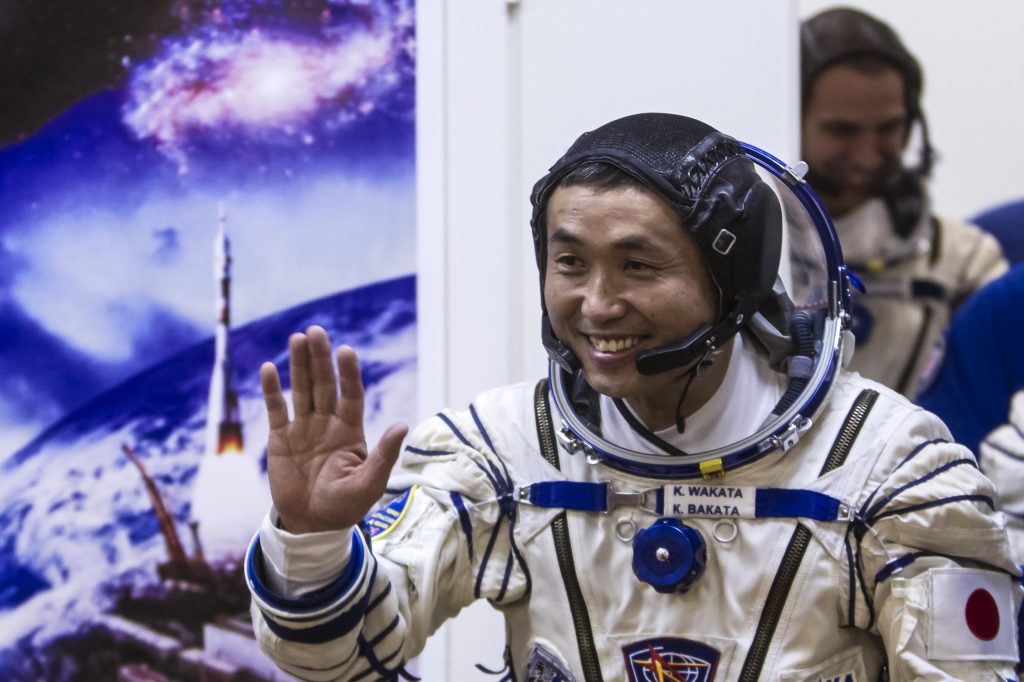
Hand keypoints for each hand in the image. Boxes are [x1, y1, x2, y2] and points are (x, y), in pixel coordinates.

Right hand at [260, 325, 407, 533]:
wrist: (311, 524)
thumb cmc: (345, 506)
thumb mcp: (369, 483)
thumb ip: (383, 454)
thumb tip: (403, 424)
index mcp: (351, 431)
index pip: (351, 395)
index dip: (349, 373)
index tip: (346, 351)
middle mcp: (327, 423)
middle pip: (324, 385)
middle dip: (320, 358)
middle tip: (315, 331)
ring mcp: (303, 428)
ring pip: (302, 390)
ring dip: (298, 366)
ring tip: (297, 338)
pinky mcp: (280, 438)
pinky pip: (277, 410)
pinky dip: (272, 390)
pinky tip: (269, 369)